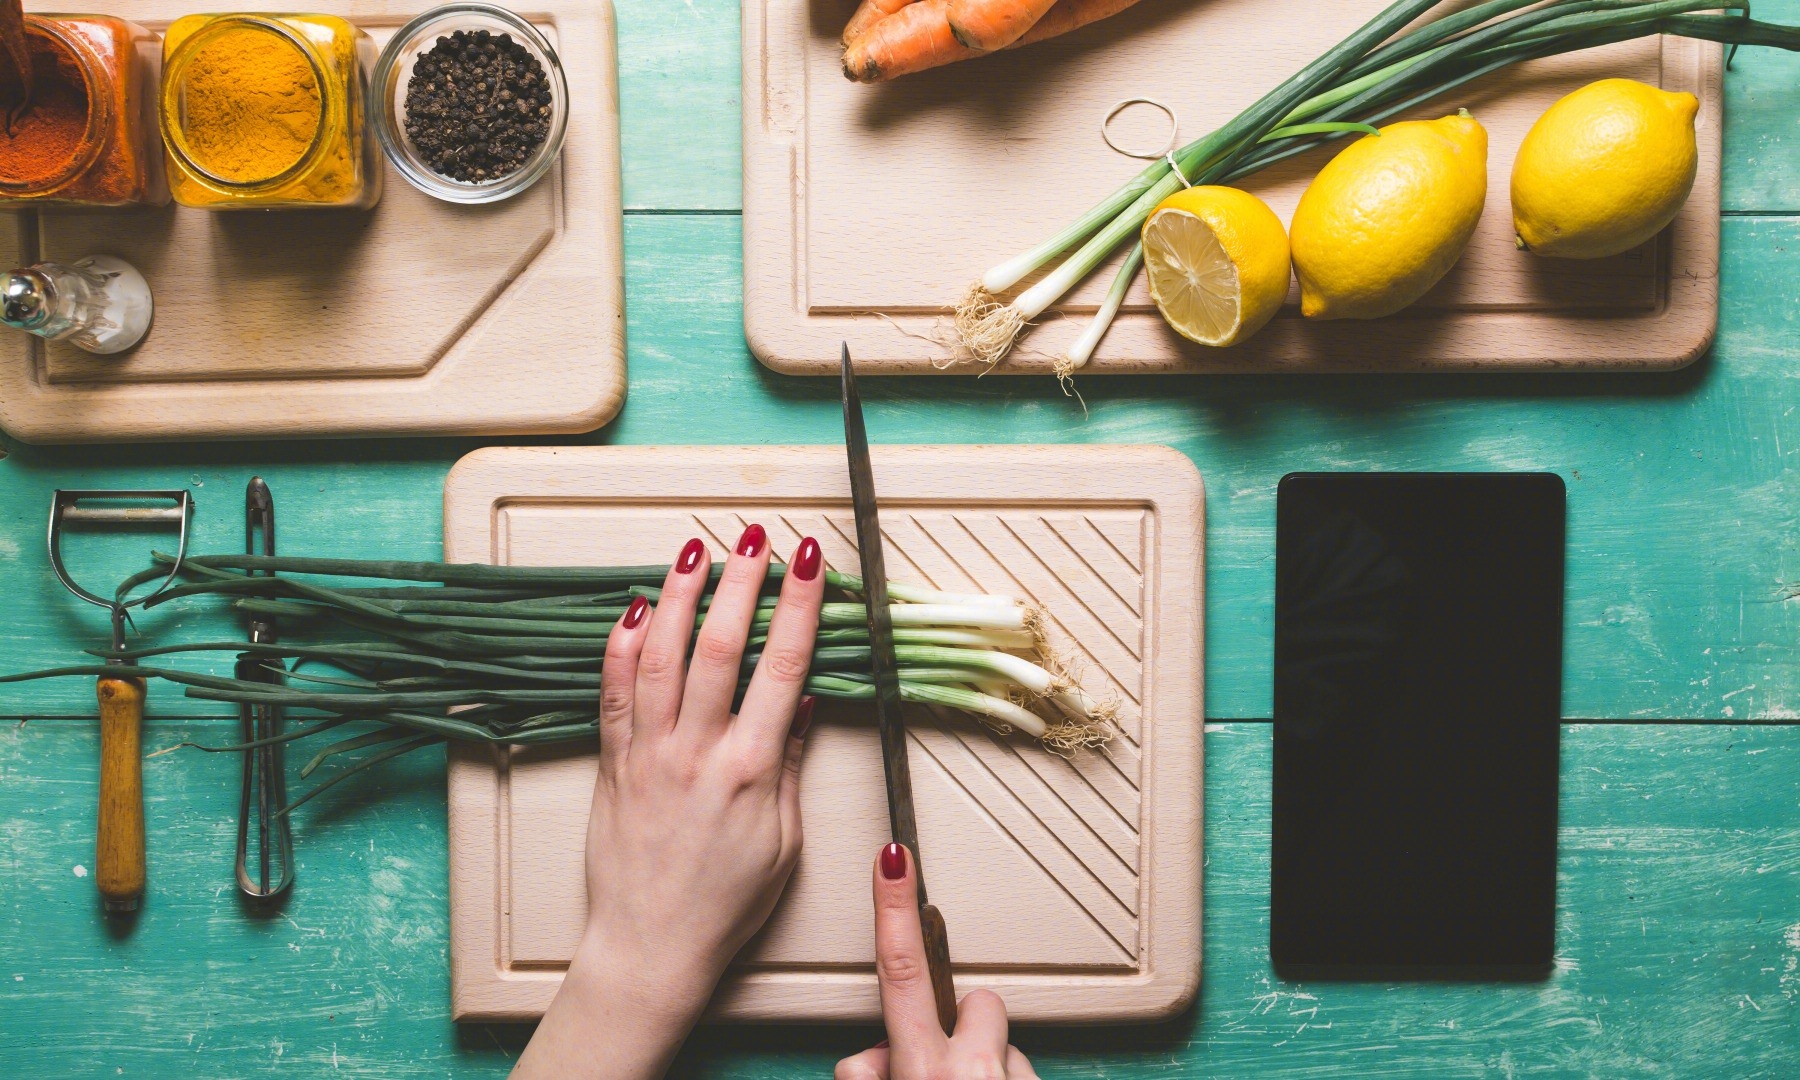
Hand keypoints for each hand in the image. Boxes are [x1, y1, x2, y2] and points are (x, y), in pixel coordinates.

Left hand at [512, 525, 825, 1079]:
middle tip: (756, 535)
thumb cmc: (725, 904)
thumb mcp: (783, 840)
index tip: (808, 561)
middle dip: (742, 581)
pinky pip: (612, 692)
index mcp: (751, 770)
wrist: (652, 946)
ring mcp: (649, 754)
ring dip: (682, 597)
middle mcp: (697, 752)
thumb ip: (790, 765)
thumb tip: (802, 703)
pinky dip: (620, 646)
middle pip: (722, 646)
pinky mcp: (614, 764)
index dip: (798, 606)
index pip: (782, 667)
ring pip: (661, 656)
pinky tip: (635, 608)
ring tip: (697, 550)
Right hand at [835, 844, 1038, 1079]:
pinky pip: (1021, 1075)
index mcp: (922, 1072)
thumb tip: (878, 1059)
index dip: (895, 907)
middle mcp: (973, 1072)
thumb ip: (870, 1073)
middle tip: (945, 1072)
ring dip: (984, 1072)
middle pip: (977, 1003)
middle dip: (965, 1021)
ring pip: (1000, 1048)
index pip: (902, 971)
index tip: (895, 858)